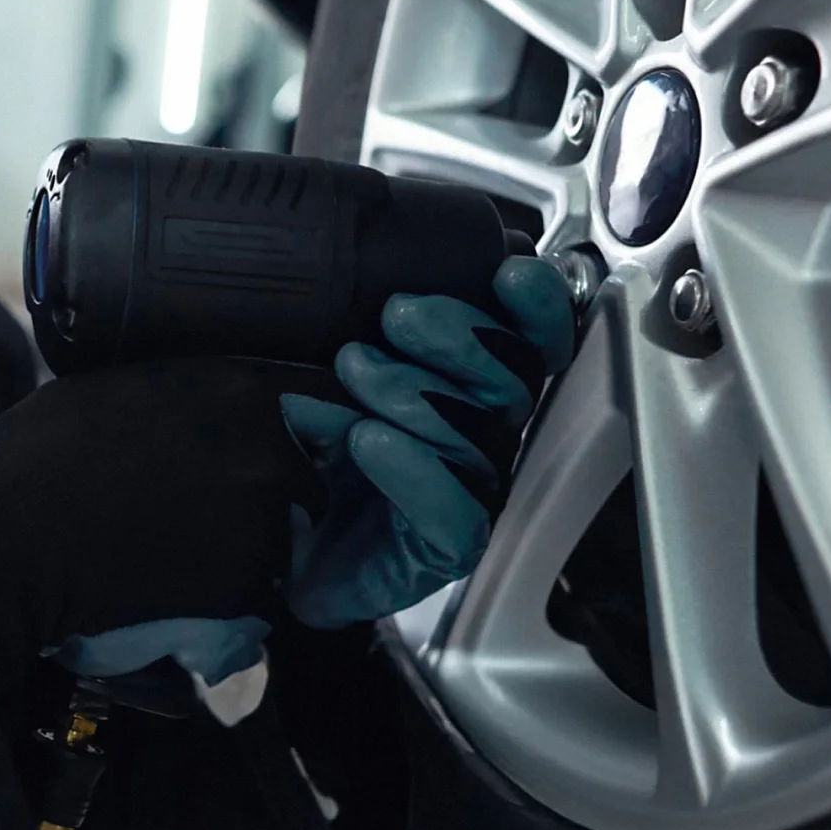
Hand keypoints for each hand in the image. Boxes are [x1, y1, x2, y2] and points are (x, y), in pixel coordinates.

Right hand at [0, 358, 340, 703]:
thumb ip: (175, 396)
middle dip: (273, 507)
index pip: (323, 400)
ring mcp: (261, 524)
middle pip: (307, 484)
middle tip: (206, 524)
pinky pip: (256, 608)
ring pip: (282, 550)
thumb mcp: (109, 391)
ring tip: (175, 567)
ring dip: (248, 562)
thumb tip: (192, 408)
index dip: (311, 429)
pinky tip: (168, 603)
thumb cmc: (32, 463)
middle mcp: (264, 450)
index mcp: (234, 389)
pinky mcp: (243, 590)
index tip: (293, 446)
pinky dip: (226, 614)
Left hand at [286, 255, 574, 626]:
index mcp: (472, 389)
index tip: (508, 274)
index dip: (537, 308)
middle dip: (458, 336)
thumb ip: (354, 340)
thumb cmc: (324, 463)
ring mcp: (474, 491)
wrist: (293, 555)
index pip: (530, 342)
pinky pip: (451, 507)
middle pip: (509, 379)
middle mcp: (484, 436)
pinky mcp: (449, 544)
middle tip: (397, 314)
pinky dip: (411, 467)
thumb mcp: (330, 384)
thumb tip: (340, 296)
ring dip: (413, 393)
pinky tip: (368, 439)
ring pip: (474, 435)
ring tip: (353, 369)